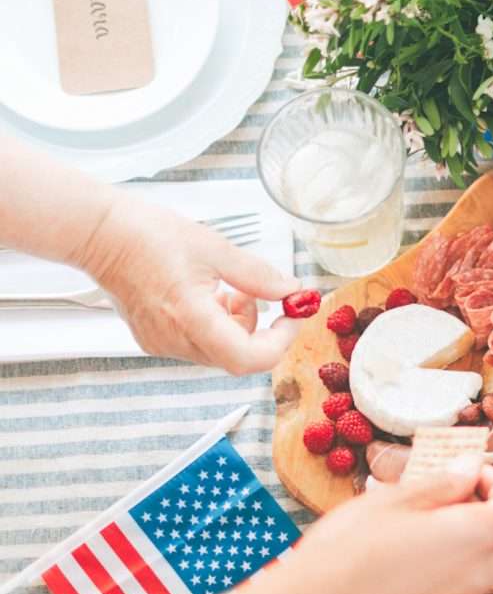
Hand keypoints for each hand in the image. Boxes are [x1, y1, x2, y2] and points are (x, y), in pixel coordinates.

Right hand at [84, 194, 301, 374]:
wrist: (99, 234)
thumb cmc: (146, 235)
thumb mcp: (215, 249)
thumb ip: (258, 276)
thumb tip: (289, 290)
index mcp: (191, 318)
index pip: (250, 358)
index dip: (281, 341)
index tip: (291, 316)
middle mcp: (174, 340)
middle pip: (238, 357)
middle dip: (259, 328)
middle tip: (256, 293)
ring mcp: (162, 344)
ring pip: (219, 351)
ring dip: (236, 325)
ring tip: (224, 288)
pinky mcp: (154, 340)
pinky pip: (198, 343)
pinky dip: (214, 324)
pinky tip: (204, 294)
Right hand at [269, 455, 492, 593]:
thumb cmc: (346, 549)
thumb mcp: (392, 501)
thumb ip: (442, 484)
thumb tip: (471, 468)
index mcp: (470, 538)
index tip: (470, 477)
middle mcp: (475, 577)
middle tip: (465, 505)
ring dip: (480, 549)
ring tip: (432, 531)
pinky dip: (455, 574)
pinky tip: (413, 563)